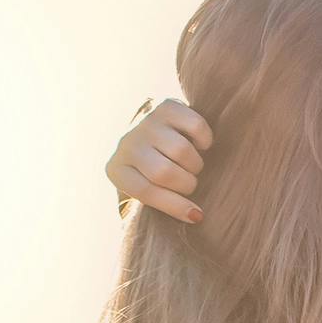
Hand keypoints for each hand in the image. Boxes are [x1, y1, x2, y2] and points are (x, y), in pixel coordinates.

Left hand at [106, 98, 212, 223]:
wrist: (148, 133)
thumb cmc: (151, 173)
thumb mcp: (147, 190)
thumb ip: (164, 204)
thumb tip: (197, 216)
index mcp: (117, 171)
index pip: (146, 191)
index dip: (175, 206)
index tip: (196, 215)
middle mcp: (127, 144)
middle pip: (164, 172)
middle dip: (187, 184)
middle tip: (188, 182)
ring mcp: (146, 123)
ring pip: (181, 150)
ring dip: (196, 164)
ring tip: (191, 165)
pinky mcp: (167, 106)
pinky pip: (196, 126)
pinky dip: (205, 140)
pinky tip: (199, 145)